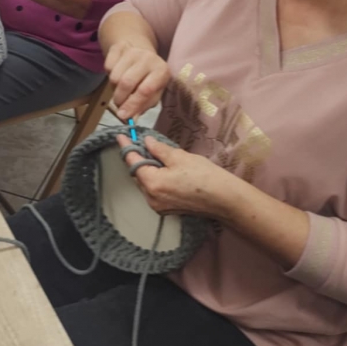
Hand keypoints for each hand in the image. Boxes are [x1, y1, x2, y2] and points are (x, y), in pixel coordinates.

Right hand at [105, 41, 170, 119]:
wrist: (141, 52)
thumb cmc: (149, 78)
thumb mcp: (153, 93)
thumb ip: (143, 106)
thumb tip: (130, 119)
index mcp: (161, 71)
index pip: (145, 90)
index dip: (132, 104)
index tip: (123, 116)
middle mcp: (148, 58)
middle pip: (126, 82)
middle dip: (120, 99)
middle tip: (119, 105)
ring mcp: (133, 50)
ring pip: (114, 77)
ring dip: (114, 89)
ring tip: (121, 89)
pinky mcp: (118, 47)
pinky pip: (107, 67)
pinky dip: (109, 76)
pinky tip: (118, 74)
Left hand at [117, 135, 232, 217]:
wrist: (225, 200)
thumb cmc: (205, 176)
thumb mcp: (180, 157)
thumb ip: (159, 150)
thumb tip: (146, 142)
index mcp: (152, 184)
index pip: (133, 163)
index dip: (126, 147)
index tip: (121, 136)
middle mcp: (151, 198)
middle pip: (137, 175)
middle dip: (137, 158)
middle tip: (137, 142)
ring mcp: (158, 206)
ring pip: (145, 183)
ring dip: (146, 169)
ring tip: (151, 154)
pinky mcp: (167, 210)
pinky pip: (154, 191)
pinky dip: (154, 179)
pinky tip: (161, 169)